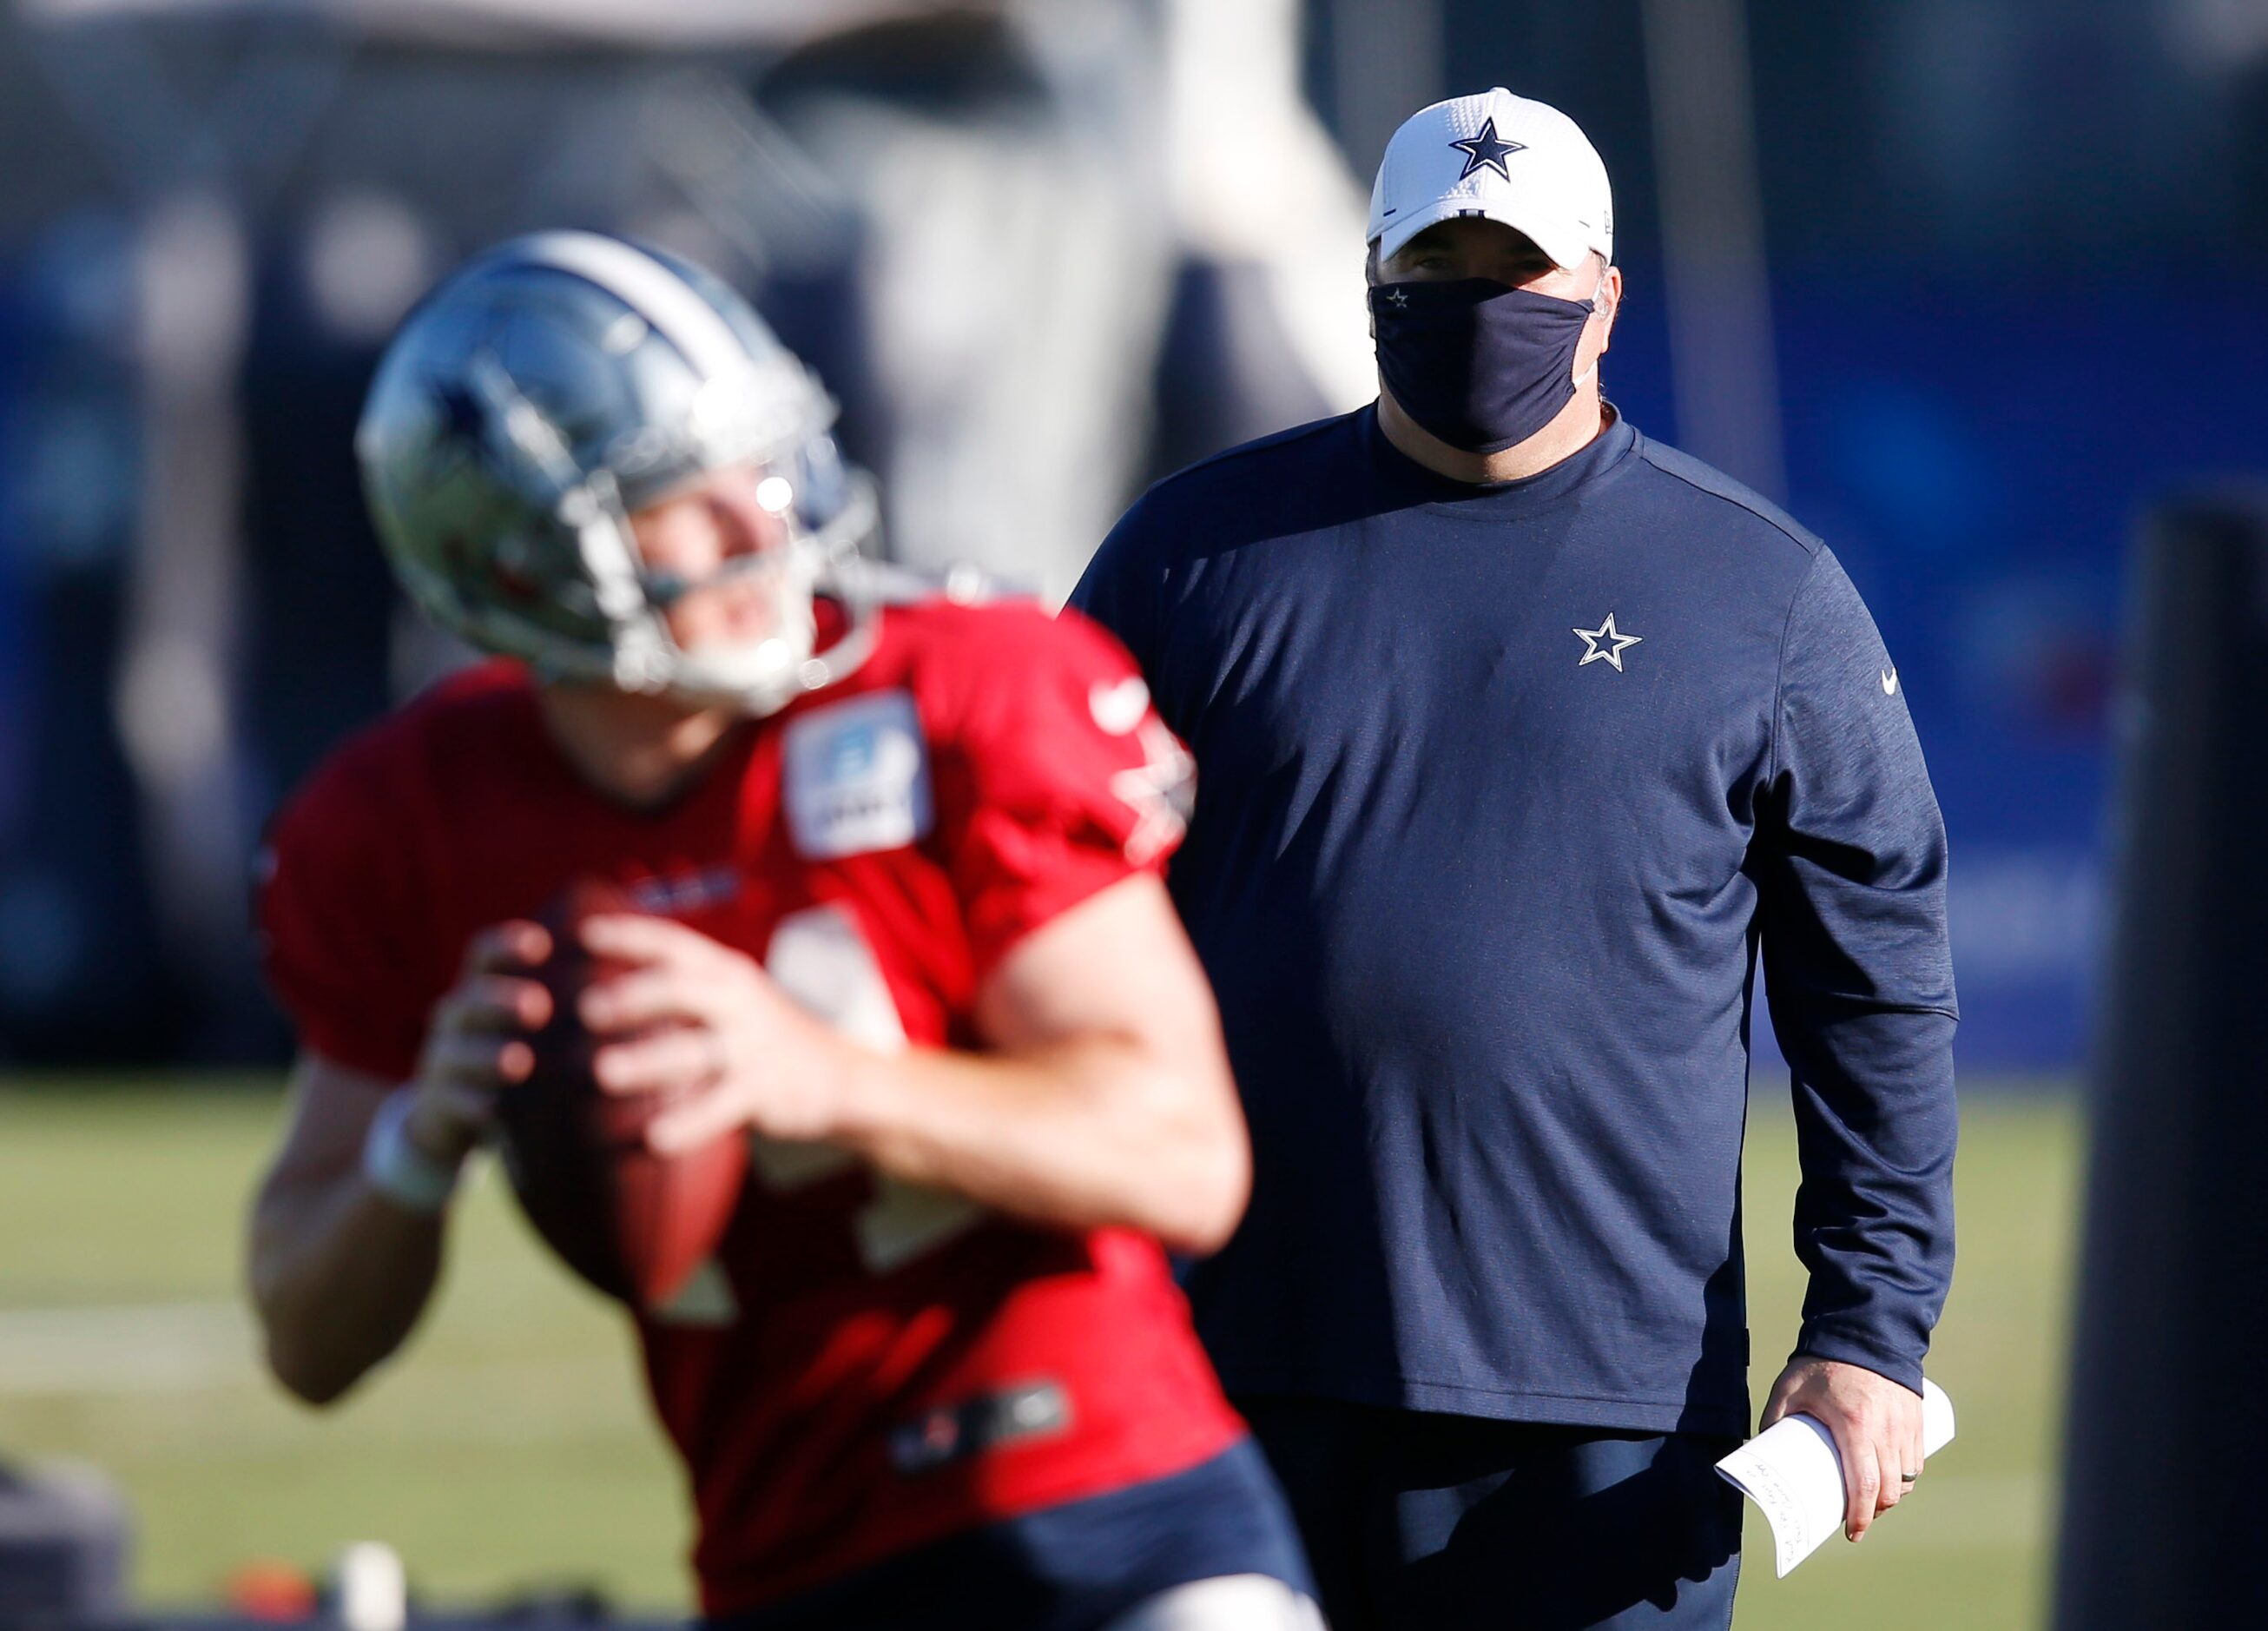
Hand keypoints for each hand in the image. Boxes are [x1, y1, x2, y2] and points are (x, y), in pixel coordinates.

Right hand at [406, 920, 554, 1164]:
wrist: (455, 1111)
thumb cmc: (516, 1052)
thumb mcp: (530, 1024)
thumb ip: (564, 1003)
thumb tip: (636, 979)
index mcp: (481, 989)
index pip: (484, 955)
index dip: (507, 945)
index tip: (542, 943)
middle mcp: (456, 1018)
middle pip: (471, 999)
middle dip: (502, 1000)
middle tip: (539, 1005)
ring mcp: (442, 1060)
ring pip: (458, 1051)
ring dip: (488, 1055)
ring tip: (520, 1061)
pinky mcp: (439, 1102)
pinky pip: (452, 1100)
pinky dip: (473, 1103)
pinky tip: (496, 1109)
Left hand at [575, 914, 856, 1152]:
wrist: (842, 1076)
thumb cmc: (762, 1034)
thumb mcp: (734, 995)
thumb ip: (683, 988)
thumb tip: (598, 990)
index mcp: (726, 972)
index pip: (675, 944)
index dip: (631, 935)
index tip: (584, 933)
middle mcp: (739, 1001)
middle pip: (682, 990)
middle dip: (634, 996)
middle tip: (588, 1009)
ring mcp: (753, 1046)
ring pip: (695, 1051)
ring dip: (649, 1060)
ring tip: (606, 1071)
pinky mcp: (764, 1091)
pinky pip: (720, 1108)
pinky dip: (688, 1124)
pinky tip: (655, 1140)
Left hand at [1760, 1356, 1924, 1542]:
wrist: (1862, 1331)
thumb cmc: (1823, 1362)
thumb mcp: (1790, 1387)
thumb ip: (1774, 1417)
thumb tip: (1760, 1448)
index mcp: (1855, 1425)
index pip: (1864, 1485)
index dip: (1860, 1515)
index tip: (1852, 1532)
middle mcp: (1886, 1429)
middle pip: (1889, 1490)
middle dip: (1875, 1512)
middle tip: (1857, 1519)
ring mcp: (1905, 1425)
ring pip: (1906, 1478)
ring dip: (1891, 1496)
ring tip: (1870, 1500)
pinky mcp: (1917, 1419)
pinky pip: (1916, 1460)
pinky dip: (1906, 1477)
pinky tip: (1891, 1480)